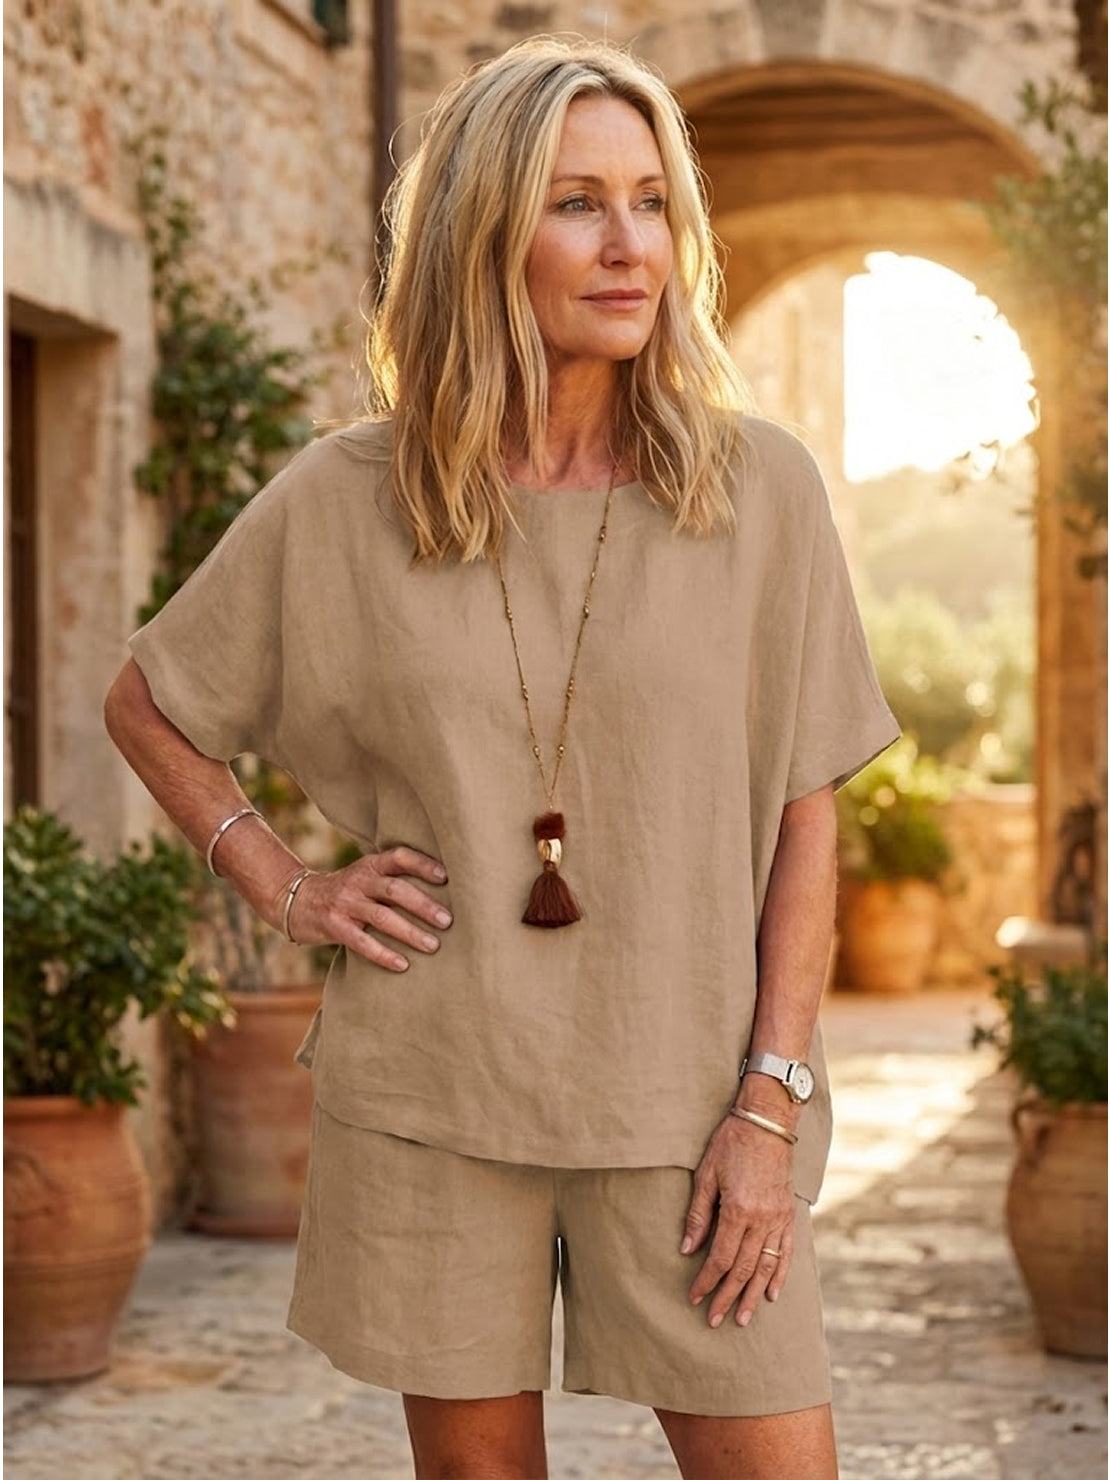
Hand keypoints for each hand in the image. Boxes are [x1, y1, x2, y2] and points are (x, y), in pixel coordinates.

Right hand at [281, 845, 451, 970]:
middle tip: (448, 921)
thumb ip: (392, 879)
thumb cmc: (346, 892)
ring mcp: (345, 903)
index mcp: (370, 865)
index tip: (446, 877)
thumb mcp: (365, 876)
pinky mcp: (334, 926)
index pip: (400, 857)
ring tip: (433, 945)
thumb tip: (441, 893)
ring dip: (410, 932)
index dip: (423, 864)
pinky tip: (402, 965)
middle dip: (424, 905)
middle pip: (396, 889)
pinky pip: (362, 942)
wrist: (297, 901)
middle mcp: (358, 880)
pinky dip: (383, 954)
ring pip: (382, 916)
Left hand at [680, 1113, 796, 1327]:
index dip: (707, 1280)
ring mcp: (779, 1218)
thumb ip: (698, 1214)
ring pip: (767, 1266)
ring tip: (742, 1317)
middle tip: (715, 1319)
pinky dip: (780, 1275)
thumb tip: (688, 1249)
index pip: (721, 1258)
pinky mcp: (789, 1213)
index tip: (695, 1297)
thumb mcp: (706, 1174)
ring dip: (753, 1295)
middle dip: (727, 1296)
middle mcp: (762, 1219)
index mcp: (739, 1210)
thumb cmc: (731, 1143)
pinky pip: (787, 1251)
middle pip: (744, 1269)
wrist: (768, 1121)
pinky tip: (772, 1294)